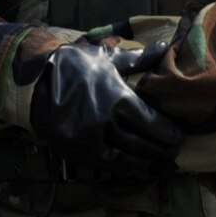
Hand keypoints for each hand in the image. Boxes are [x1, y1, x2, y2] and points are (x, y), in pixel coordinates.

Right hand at [30, 41, 184, 167]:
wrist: (35, 82)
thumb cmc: (76, 67)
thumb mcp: (106, 58)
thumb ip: (138, 59)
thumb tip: (165, 48)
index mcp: (117, 98)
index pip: (152, 123)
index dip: (169, 133)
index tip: (179, 136)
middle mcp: (105, 122)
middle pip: (143, 144)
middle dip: (163, 150)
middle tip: (175, 151)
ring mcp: (90, 141)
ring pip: (128, 159)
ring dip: (148, 162)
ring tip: (161, 162)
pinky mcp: (77, 153)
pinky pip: (108, 166)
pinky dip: (126, 168)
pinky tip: (138, 167)